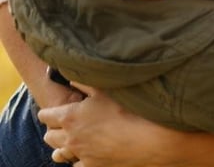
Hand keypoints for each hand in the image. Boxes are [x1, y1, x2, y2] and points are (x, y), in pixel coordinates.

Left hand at [40, 83, 179, 166]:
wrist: (147, 138)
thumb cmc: (127, 110)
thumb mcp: (106, 90)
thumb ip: (85, 82)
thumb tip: (71, 77)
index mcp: (70, 117)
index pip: (44, 115)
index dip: (50, 111)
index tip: (58, 109)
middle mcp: (70, 138)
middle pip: (48, 136)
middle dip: (55, 128)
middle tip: (68, 123)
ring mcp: (80, 154)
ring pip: (58, 153)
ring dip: (64, 145)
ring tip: (77, 138)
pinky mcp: (91, 166)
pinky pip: (75, 165)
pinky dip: (79, 158)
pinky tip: (90, 151)